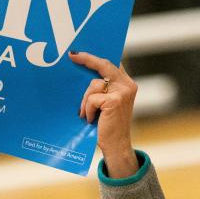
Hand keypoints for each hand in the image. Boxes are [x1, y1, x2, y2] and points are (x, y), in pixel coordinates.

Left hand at [69, 51, 138, 178]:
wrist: (116, 145)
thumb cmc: (108, 125)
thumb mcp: (107, 103)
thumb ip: (103, 88)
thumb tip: (83, 73)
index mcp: (126, 83)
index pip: (111, 64)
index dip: (95, 57)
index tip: (79, 53)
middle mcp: (127, 85)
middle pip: (104, 65)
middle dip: (87, 59)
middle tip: (72, 55)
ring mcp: (122, 92)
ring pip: (93, 85)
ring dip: (85, 100)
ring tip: (86, 114)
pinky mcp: (114, 101)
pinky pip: (92, 99)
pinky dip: (87, 110)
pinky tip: (90, 120)